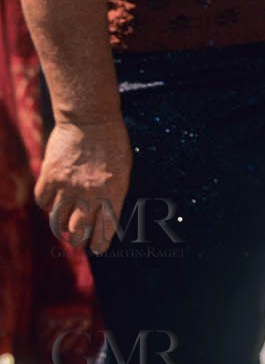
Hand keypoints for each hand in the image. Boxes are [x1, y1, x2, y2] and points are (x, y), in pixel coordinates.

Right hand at [36, 118, 131, 253]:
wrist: (91, 116)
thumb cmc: (112, 141)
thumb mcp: (123, 168)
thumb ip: (114, 194)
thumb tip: (104, 218)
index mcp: (113, 192)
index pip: (103, 232)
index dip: (98, 244)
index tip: (96, 247)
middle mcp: (90, 193)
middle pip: (77, 233)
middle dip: (78, 239)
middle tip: (77, 236)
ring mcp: (69, 185)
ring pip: (58, 221)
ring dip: (61, 223)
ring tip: (65, 218)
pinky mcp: (51, 176)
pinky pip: (43, 202)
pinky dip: (47, 203)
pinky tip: (53, 197)